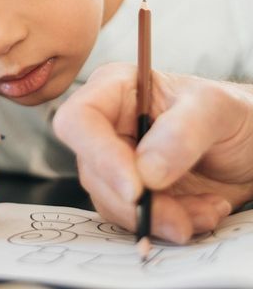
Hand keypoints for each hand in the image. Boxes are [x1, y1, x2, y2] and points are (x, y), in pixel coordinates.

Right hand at [53, 62, 252, 242]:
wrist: (250, 146)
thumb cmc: (231, 114)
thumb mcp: (217, 109)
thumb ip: (183, 132)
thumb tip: (145, 171)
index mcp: (114, 88)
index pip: (79, 119)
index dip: (98, 154)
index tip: (136, 189)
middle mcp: (107, 124)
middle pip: (91, 169)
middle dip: (136, 201)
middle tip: (180, 217)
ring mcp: (116, 160)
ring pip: (109, 201)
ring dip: (157, 218)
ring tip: (205, 209)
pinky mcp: (130, 192)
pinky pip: (131, 220)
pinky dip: (167, 226)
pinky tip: (201, 211)